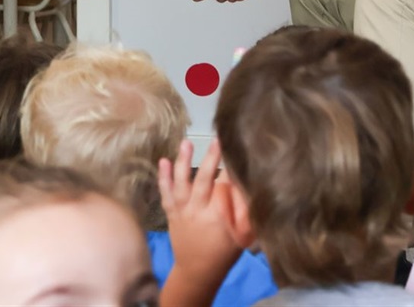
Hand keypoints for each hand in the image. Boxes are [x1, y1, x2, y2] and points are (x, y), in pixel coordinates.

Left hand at [158, 140, 240, 302]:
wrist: (196, 272)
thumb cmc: (223, 253)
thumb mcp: (242, 236)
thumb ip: (246, 211)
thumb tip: (250, 186)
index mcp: (219, 217)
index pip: (227, 187)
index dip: (232, 169)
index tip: (237, 150)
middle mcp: (199, 211)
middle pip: (204, 181)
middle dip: (210, 159)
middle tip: (216, 141)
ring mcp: (183, 211)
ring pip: (182, 183)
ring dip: (183, 162)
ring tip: (186, 142)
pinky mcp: (172, 213)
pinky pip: (166, 193)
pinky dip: (164, 177)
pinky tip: (163, 161)